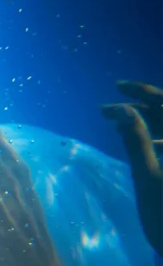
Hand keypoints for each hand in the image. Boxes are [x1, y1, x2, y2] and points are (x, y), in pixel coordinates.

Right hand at [101, 80, 161, 256]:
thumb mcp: (148, 179)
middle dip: (141, 108)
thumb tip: (122, 110)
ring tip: (120, 125)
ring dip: (149, 123)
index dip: (143, 92)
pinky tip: (144, 144)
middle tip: (108, 110)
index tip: (117, 87)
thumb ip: (136, 141)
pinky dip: (159, 138)